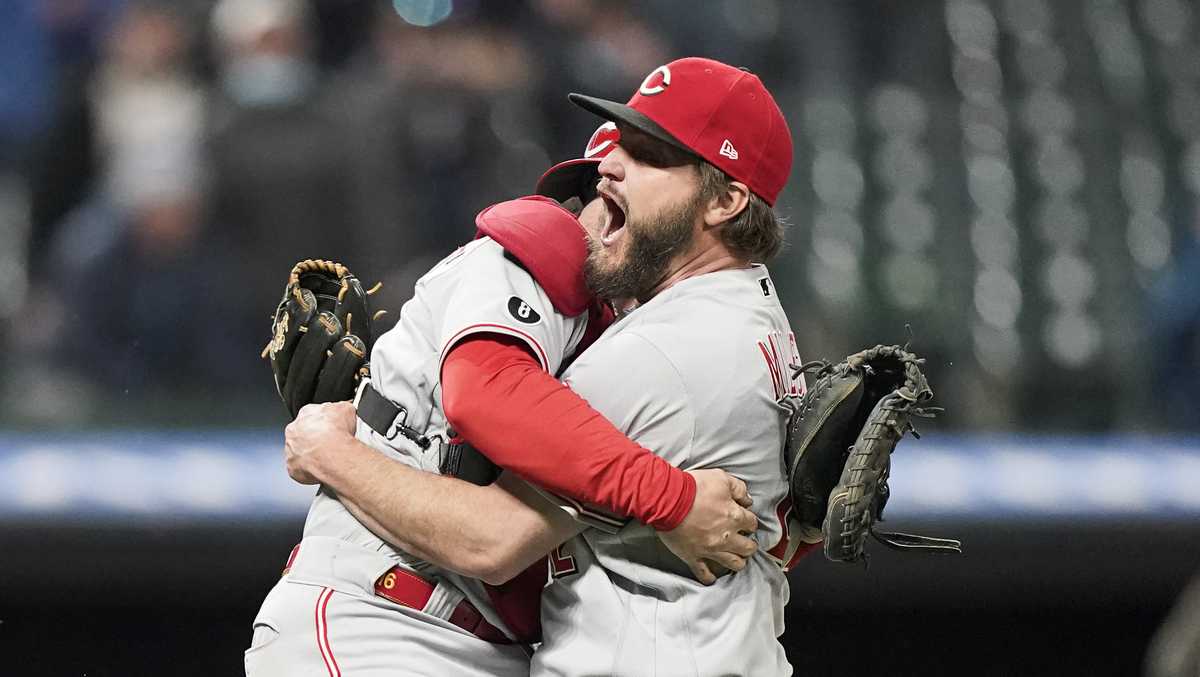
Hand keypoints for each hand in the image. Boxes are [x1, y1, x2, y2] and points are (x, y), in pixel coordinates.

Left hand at [284, 402, 356, 484]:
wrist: (332, 454)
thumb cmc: (336, 432)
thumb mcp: (347, 409)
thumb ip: (341, 408)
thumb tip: (345, 409)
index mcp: (306, 412)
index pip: (313, 415)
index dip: (325, 423)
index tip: (333, 428)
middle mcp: (294, 430)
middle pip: (304, 433)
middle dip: (316, 438)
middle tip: (331, 444)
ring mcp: (291, 449)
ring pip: (301, 451)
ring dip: (311, 454)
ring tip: (328, 458)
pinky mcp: (292, 466)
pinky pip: (300, 468)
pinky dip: (310, 469)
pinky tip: (323, 468)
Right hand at [656, 469, 757, 584]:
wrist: (668, 499)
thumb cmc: (693, 487)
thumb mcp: (721, 478)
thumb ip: (738, 488)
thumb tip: (747, 499)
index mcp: (734, 516)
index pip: (752, 523)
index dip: (750, 522)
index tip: (745, 521)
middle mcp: (727, 536)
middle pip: (748, 548)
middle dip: (749, 545)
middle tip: (745, 542)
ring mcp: (710, 549)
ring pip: (733, 563)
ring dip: (738, 561)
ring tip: (737, 559)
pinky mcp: (693, 556)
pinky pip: (704, 573)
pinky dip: (709, 577)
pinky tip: (712, 577)